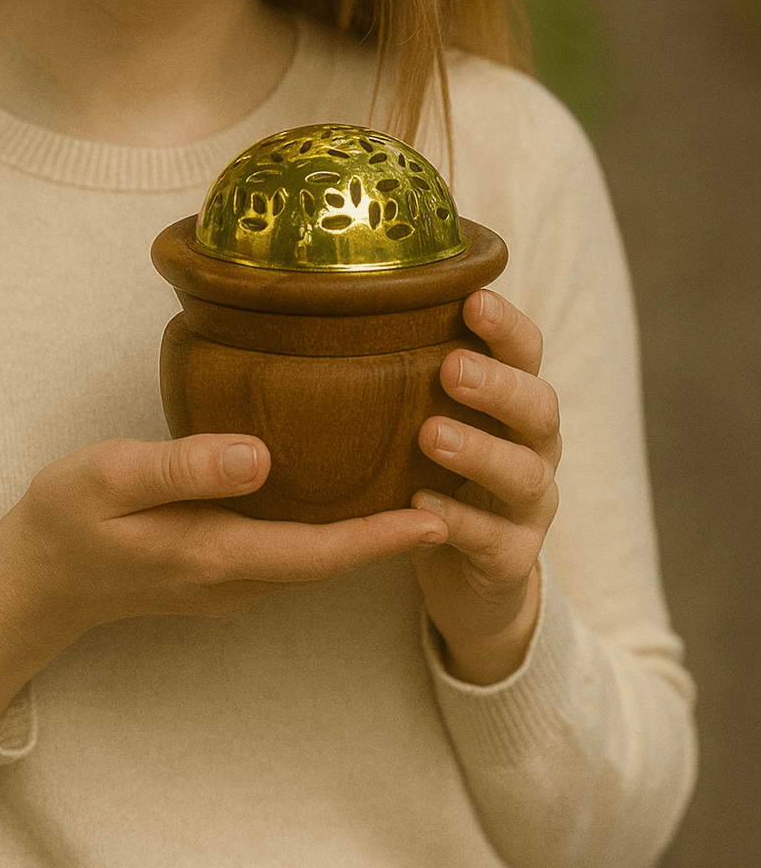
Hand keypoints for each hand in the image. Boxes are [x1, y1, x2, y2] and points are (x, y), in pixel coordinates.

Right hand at [0, 432, 434, 733]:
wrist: (33, 578)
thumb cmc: (67, 520)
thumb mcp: (112, 479)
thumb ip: (184, 465)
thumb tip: (259, 454)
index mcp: (217, 555)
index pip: (321, 552)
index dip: (384, 537)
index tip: (442, 516)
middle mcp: (236, 576)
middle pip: (333, 556)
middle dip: (393, 529)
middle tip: (450, 481)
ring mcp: (230, 577)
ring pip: (316, 553)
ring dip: (366, 527)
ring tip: (417, 475)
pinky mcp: (221, 564)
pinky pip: (292, 546)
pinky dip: (330, 522)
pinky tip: (343, 482)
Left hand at [409, 289, 560, 685]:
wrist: (463, 572)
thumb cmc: (435, 471)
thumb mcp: (424, 416)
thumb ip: (405, 372)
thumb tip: (335, 304)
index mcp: (515, 401)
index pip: (527, 352)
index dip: (506, 325)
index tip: (473, 300)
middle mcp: (534, 446)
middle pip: (538, 407)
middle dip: (497, 385)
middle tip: (451, 369)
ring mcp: (531, 505)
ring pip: (524, 474)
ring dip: (480, 451)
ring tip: (431, 436)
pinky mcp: (515, 557)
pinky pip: (495, 539)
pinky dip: (460, 521)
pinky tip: (422, 507)